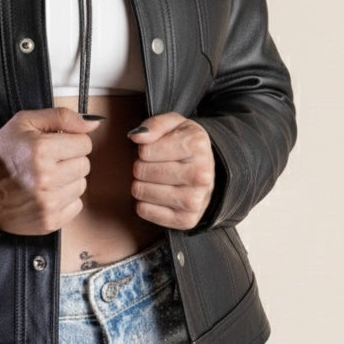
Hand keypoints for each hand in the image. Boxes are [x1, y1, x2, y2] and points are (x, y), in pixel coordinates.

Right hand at [0, 108, 101, 234]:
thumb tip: (93, 123)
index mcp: (40, 150)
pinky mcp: (49, 221)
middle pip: (84, 165)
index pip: (84, 143)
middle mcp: (45, 178)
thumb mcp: (25, 122)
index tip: (56, 144)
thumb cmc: (2, 154)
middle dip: (70, 160)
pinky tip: (47, 193)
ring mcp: (48, 203)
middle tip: (49, 161)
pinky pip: (76, 206)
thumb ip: (62, 117)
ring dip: (68, 180)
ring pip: (81, 185)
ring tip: (46, 177)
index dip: (70, 141)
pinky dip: (64, 199)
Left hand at [127, 113, 214, 230]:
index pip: (145, 151)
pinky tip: (155, 195)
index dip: (144, 150)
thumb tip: (137, 137)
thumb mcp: (174, 124)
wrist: (206, 171)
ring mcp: (195, 200)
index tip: (156, 150)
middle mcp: (200, 175)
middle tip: (153, 166)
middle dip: (141, 167)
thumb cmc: (185, 144)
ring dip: (141, 185)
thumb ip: (154, 124)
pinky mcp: (187, 220)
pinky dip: (143, 203)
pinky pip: (145, 211)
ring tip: (154, 180)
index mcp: (197, 146)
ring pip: (142, 192)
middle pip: (142, 171)